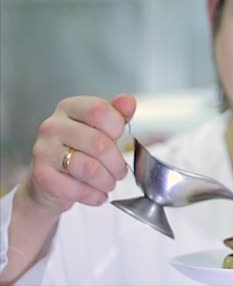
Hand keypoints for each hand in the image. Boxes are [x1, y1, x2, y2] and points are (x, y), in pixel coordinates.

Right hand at [25, 94, 136, 214]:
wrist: (49, 180)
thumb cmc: (80, 148)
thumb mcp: (100, 127)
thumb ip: (117, 113)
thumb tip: (128, 101)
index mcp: (69, 108)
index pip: (99, 110)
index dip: (117, 126)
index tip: (119, 137)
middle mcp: (52, 126)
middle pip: (99, 143)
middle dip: (117, 163)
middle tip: (120, 171)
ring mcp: (44, 151)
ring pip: (90, 169)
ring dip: (107, 181)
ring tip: (109, 183)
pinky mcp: (41, 176)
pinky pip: (77, 189)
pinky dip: (95, 195)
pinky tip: (98, 194)